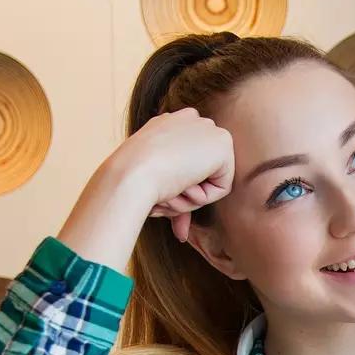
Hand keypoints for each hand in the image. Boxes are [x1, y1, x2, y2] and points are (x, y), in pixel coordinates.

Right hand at [108, 106, 235, 241]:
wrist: (131, 173)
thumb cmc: (134, 182)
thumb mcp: (155, 185)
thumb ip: (174, 200)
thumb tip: (182, 234)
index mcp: (170, 124)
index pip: (188, 164)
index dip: (178, 188)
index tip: (160, 193)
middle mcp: (190, 120)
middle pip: (202, 174)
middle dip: (186, 195)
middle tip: (163, 192)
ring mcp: (207, 128)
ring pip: (212, 181)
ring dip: (193, 197)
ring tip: (172, 186)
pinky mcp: (222, 143)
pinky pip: (223, 187)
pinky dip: (205, 196)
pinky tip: (185, 183)